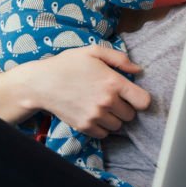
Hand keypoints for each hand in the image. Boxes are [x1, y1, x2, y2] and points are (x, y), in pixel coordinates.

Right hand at [18, 45, 150, 138]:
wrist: (42, 83)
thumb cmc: (68, 64)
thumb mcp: (94, 52)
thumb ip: (120, 59)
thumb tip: (138, 70)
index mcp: (113, 82)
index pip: (143, 102)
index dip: (139, 98)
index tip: (132, 95)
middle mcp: (107, 102)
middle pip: (131, 115)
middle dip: (125, 107)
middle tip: (112, 98)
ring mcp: (95, 116)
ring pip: (118, 126)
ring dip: (114, 118)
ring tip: (101, 106)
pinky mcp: (84, 127)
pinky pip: (104, 134)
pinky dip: (102, 127)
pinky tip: (93, 114)